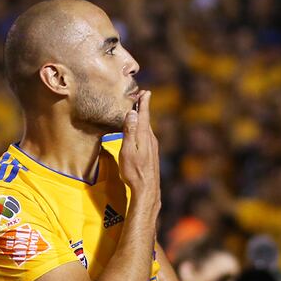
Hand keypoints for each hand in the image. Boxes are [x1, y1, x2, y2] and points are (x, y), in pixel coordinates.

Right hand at [118, 90, 159, 208]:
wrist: (146, 189)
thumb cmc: (134, 171)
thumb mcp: (128, 150)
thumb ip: (130, 131)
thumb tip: (132, 113)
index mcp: (144, 136)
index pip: (144, 115)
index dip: (144, 103)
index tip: (145, 91)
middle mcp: (151, 139)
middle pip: (146, 120)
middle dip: (143, 108)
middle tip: (140, 96)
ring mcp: (152, 147)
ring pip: (147, 128)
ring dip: (143, 118)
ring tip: (138, 111)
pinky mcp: (151, 153)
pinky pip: (147, 136)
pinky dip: (143, 128)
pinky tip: (139, 131)